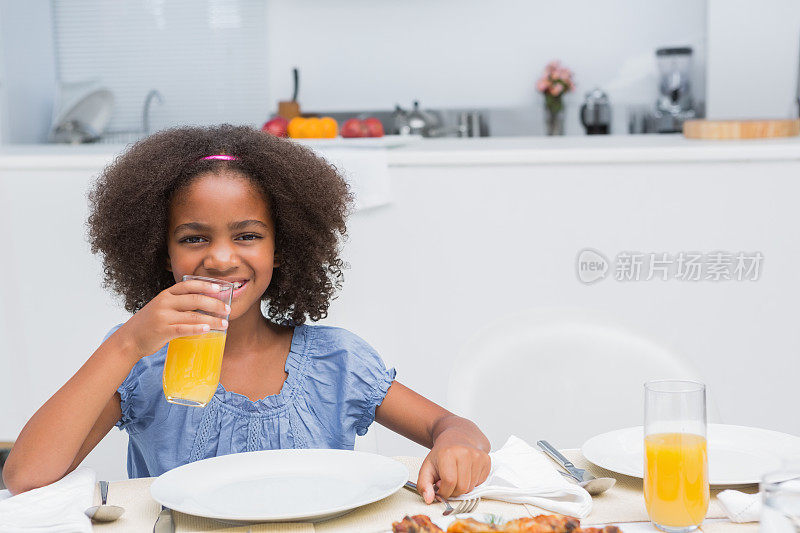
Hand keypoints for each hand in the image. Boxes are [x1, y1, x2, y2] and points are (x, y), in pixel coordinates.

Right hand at [115, 279, 229, 358]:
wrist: (129, 339)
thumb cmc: (149, 324)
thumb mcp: (161, 307)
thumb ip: (178, 304)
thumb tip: (205, 305)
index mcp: (166, 295)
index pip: (188, 285)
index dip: (206, 285)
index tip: (220, 288)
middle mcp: (165, 303)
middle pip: (195, 299)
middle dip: (215, 303)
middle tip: (228, 309)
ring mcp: (163, 317)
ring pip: (193, 315)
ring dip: (212, 319)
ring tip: (225, 324)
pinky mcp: (162, 331)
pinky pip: (183, 329)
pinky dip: (197, 328)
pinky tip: (208, 330)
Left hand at [416, 430, 490, 503]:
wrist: (457, 437)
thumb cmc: (442, 454)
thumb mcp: (427, 467)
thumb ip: (423, 485)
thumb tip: (429, 499)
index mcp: (448, 453)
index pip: (449, 482)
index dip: (444, 491)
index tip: (440, 487)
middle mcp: (465, 453)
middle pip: (462, 487)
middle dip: (453, 491)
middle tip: (448, 482)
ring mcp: (477, 456)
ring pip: (471, 487)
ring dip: (462, 487)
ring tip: (457, 476)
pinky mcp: (486, 460)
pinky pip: (480, 483)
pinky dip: (472, 482)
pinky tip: (466, 473)